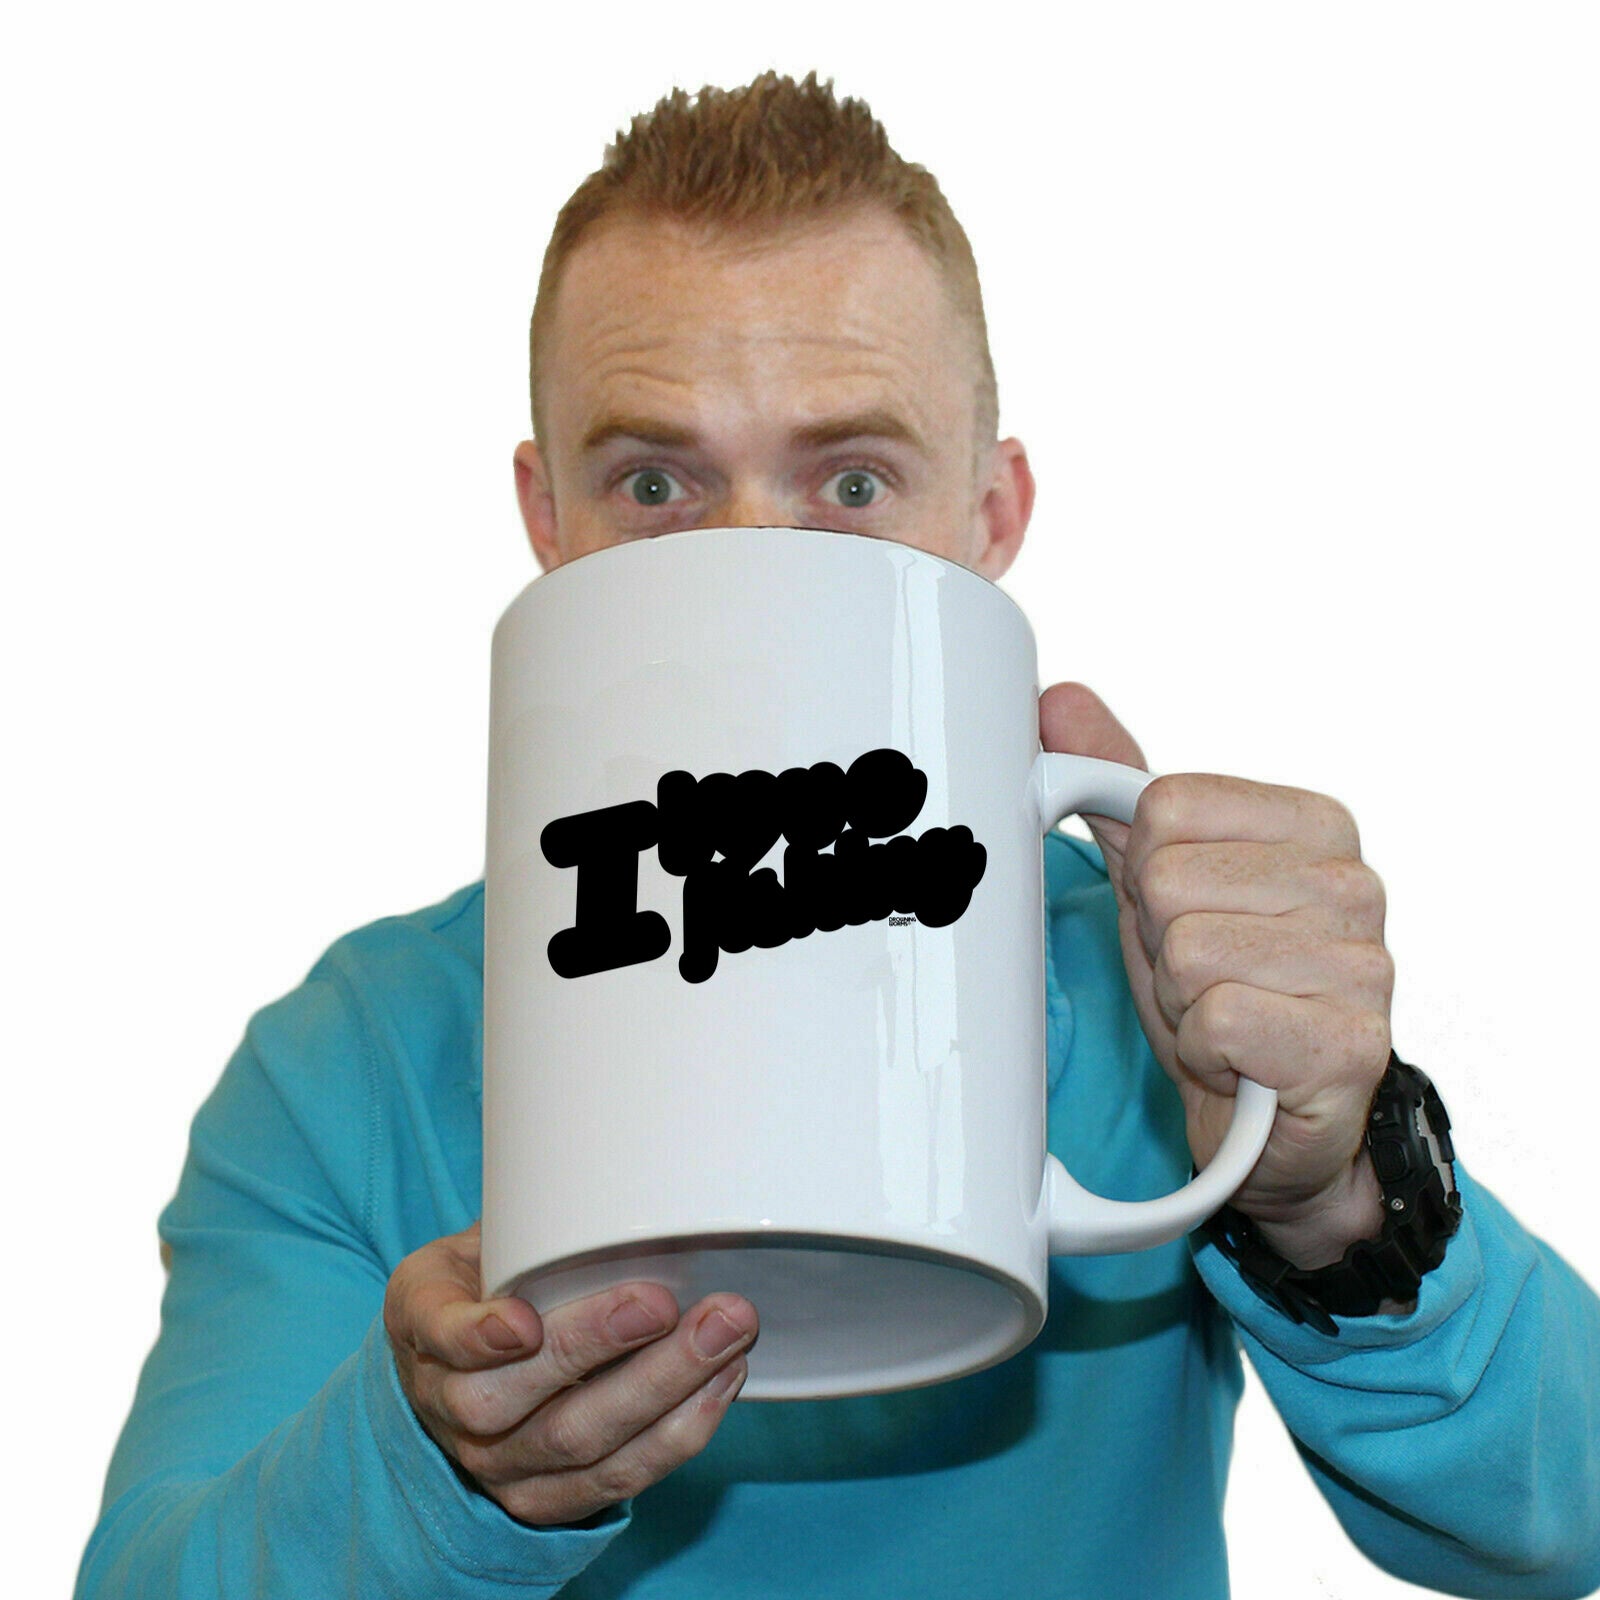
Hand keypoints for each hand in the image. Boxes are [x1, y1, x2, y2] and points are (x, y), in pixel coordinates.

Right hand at [384, 1221, 757, 1525]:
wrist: (466, 1363)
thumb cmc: (492, 1277)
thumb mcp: (484, 1233)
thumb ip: (530, 1214)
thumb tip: (621, 1160)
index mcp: (422, 1323)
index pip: (439, 1338)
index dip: (476, 1337)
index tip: (524, 1322)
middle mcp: (446, 1406)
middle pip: (511, 1402)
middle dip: (597, 1349)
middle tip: (665, 1302)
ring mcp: (494, 1464)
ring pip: (577, 1445)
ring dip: (661, 1389)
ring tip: (724, 1333)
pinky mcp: (546, 1501)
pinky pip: (615, 1481)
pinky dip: (677, 1433)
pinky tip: (721, 1379)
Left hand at [1040, 683, 1394, 1269]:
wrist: (1271, 1124)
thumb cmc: (1221, 987)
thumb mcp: (1156, 878)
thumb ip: (1113, 785)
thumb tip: (1057, 701)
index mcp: (1315, 822)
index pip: (1162, 806)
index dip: (1145, 874)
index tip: (1180, 915)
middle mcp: (1355, 882)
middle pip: (1167, 879)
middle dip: (1160, 943)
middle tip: (1201, 979)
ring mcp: (1363, 965)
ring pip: (1186, 951)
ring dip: (1181, 1002)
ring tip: (1221, 1018)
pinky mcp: (1349, 1044)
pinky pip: (1216, 1018)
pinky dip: (1205, 1050)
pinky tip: (1240, 1061)